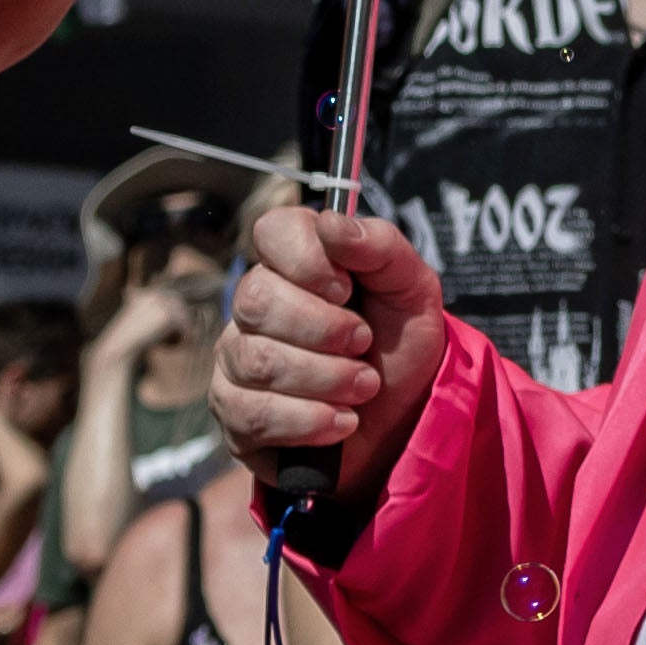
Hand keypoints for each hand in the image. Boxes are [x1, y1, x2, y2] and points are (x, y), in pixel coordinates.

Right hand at [212, 193, 455, 490]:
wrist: (403, 421)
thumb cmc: (399, 348)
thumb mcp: (412, 291)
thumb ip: (382, 248)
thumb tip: (333, 223)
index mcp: (297, 261)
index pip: (272, 231)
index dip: (307, 259)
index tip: (347, 290)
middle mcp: (255, 304)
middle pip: (257, 300)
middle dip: (325, 330)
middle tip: (365, 343)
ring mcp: (237, 358)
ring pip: (258, 360)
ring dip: (327, 379)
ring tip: (364, 386)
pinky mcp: (234, 412)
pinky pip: (253, 413)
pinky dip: (310, 421)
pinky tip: (341, 421)